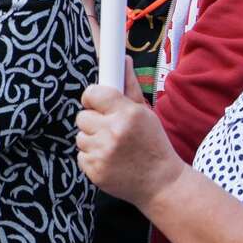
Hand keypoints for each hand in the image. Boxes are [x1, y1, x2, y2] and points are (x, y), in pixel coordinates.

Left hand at [75, 84, 184, 205]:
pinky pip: (80, 155)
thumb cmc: (153, 144)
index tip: (98, 103)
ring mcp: (103, 153)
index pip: (92, 93)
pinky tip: (110, 160)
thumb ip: (129, 86)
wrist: (162, 183)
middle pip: (82, 116)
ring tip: (113, 147)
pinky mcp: (94, 170)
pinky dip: (91, 157)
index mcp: (127, 114)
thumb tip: (122, 59)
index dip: (93, 98)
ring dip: (92, 140)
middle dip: (94, 122)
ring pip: (80, 136)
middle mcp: (113, 132)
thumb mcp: (146, 113)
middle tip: (112, 130)